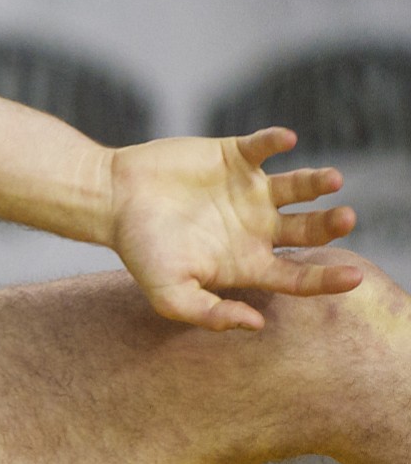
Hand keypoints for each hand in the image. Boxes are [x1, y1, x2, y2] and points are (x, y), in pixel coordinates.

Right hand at [107, 127, 359, 330]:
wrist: (111, 199)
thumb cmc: (138, 250)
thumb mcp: (169, 294)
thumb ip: (209, 313)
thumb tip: (256, 324)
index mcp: (247, 261)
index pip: (297, 275)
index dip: (327, 279)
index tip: (352, 277)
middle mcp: (257, 226)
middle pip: (308, 229)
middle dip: (329, 225)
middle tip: (345, 218)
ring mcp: (248, 190)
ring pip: (297, 187)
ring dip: (316, 182)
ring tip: (330, 180)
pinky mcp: (233, 157)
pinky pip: (263, 147)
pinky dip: (276, 142)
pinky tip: (286, 140)